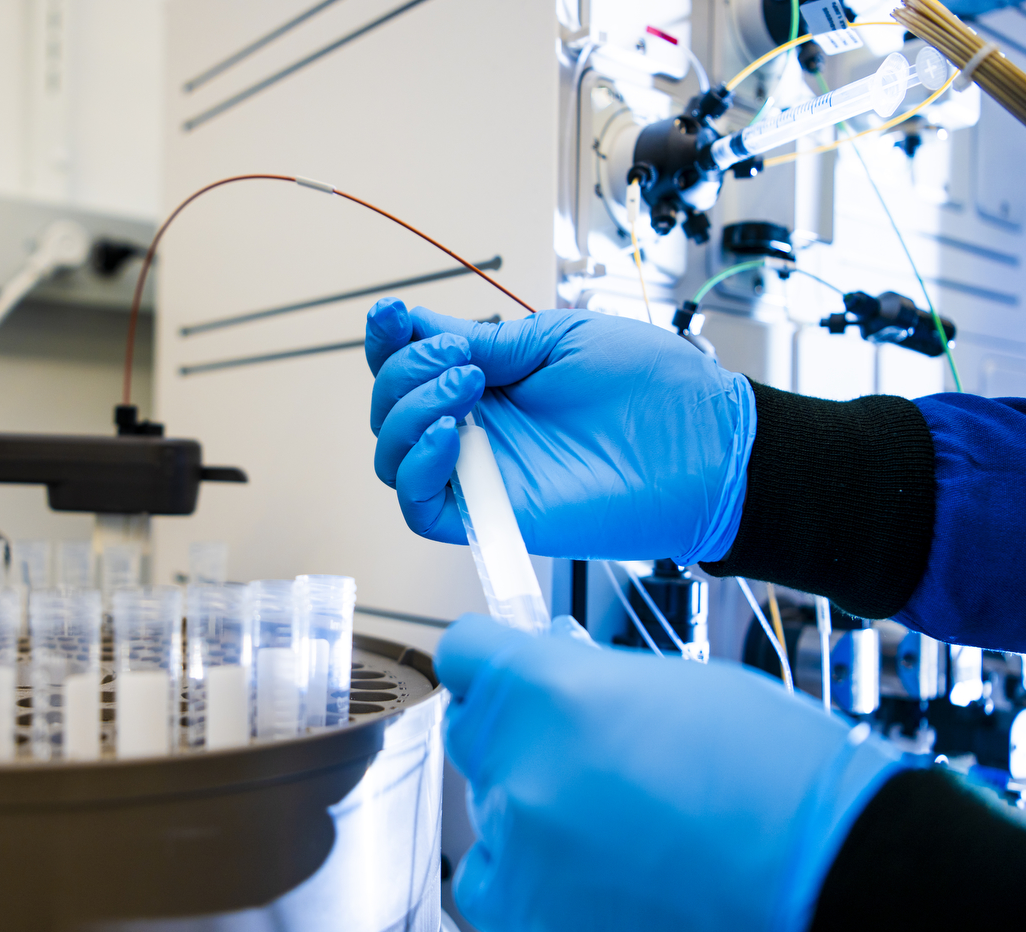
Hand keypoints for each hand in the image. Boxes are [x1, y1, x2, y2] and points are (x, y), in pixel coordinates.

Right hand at [365, 299, 755, 562]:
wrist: (707, 446)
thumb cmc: (656, 392)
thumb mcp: (561, 340)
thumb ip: (489, 341)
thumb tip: (420, 326)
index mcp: (490, 382)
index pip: (409, 365)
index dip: (387, 340)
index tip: (390, 314)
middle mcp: (477, 428)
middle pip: (390, 408)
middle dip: (404, 372)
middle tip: (461, 360)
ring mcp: (481, 473)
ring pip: (391, 456)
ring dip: (409, 414)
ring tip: (466, 390)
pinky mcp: (492, 516)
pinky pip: (419, 505)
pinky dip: (419, 466)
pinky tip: (453, 436)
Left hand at [437, 614, 903, 931]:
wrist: (834, 878)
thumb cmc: (780, 777)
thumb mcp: (675, 684)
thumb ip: (587, 676)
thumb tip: (549, 661)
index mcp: (545, 693)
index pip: (466, 654)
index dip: (492, 657)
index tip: (505, 665)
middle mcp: (517, 772)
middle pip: (472, 732)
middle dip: (516, 731)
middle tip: (580, 746)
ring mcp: (519, 856)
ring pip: (489, 810)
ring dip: (530, 807)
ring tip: (615, 822)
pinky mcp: (529, 923)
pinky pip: (492, 883)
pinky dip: (527, 876)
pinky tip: (589, 872)